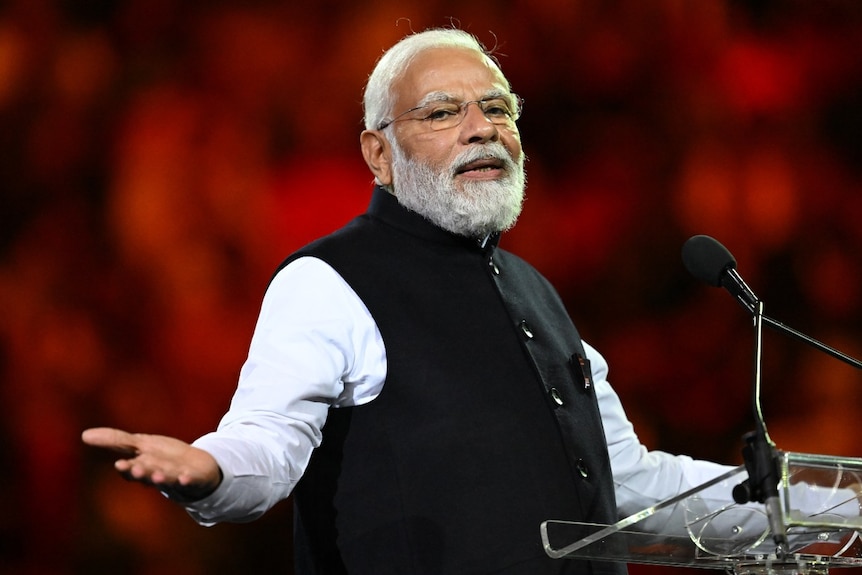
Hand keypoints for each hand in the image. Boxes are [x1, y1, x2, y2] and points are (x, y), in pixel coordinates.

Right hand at [82, 427, 222, 502]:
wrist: (197, 468)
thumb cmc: (164, 457)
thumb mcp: (141, 445)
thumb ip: (116, 440)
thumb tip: (84, 435)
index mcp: (143, 467)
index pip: (131, 469)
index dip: (126, 468)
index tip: (120, 464)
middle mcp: (157, 475)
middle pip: (147, 475)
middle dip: (141, 473)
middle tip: (134, 470)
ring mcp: (175, 478)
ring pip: (166, 479)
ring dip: (161, 478)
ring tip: (157, 475)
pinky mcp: (193, 478)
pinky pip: (190, 480)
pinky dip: (187, 479)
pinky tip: (185, 477)